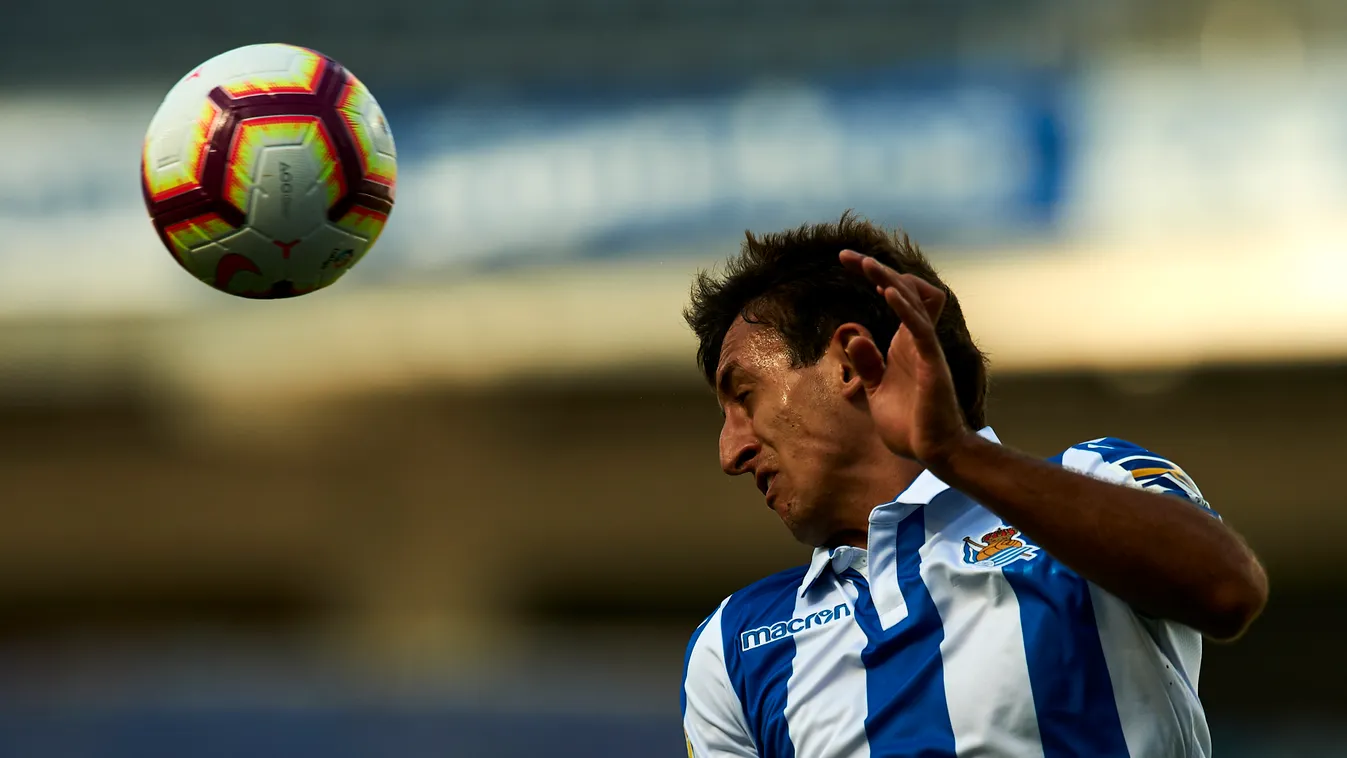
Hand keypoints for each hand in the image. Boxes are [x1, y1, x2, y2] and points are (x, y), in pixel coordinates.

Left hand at [838, 249, 971, 467]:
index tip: (847, 262)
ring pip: (914, 301)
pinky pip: (920, 327)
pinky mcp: (931, 363)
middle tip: (848, 255)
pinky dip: (904, 307)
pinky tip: (885, 291)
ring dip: (888, 279)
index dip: (874, 276)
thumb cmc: (909, 425)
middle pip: (904, 289)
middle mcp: (918, 339)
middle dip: (875, 269)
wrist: (933, 452)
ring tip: (864, 264)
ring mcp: (926, 349)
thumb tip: (855, 337)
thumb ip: (868, 364)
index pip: (895, 297)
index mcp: (906, 343)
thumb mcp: (876, 391)